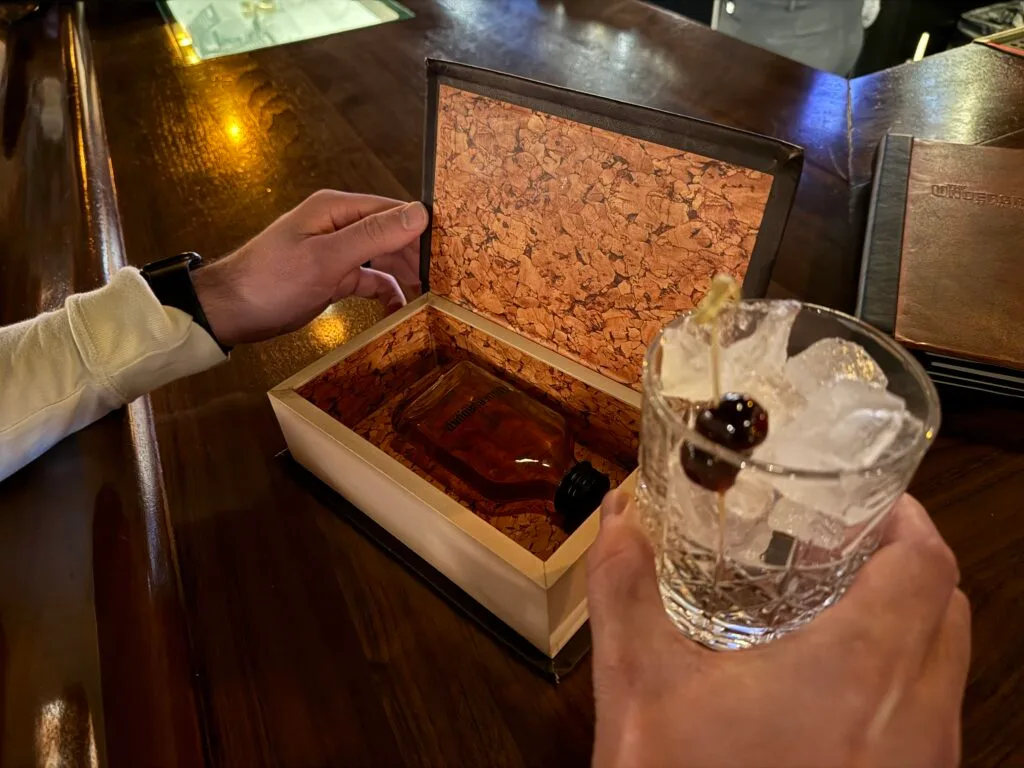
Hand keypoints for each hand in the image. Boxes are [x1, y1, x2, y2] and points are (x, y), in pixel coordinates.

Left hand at [192, 190, 427, 345]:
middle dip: (417, 256)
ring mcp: (335, 251)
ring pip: (383, 258)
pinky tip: (399, 310)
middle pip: (391, 234)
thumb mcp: (327, 258)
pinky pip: (368, 280)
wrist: (230, 312)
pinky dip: (384, 292)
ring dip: (404, 275)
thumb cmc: (271, 281)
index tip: (451, 253)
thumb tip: (418, 215)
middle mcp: (339, 224)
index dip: (422, 231)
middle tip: (444, 283)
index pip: (393, 211)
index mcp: (337, 209)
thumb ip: (374, 235)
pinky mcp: (331, 276)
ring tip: (429, 297)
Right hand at [587, 493, 969, 767]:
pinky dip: (903, 680)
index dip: (906, 517)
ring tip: (828, 612)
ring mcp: (923, 765)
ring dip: (905, 622)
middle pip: (946, 606)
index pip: (925, 564)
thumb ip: (626, 589)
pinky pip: (932, 717)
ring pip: (945, 667)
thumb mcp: (638, 691)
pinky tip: (828, 692)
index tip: (864, 499)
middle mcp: (916, 716)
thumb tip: (618, 513)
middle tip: (837, 548)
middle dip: (902, 564)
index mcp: (860, 670)